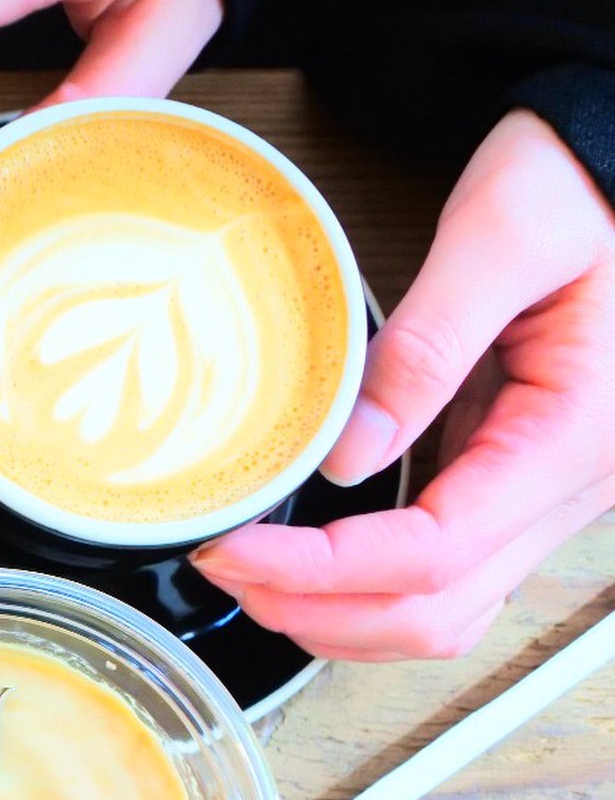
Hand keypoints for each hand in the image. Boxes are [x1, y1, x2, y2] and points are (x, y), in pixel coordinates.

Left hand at [193, 111, 614, 660]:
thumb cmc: (579, 183)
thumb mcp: (506, 231)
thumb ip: (429, 343)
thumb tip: (347, 455)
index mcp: (574, 437)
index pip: (431, 556)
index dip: (319, 571)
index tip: (231, 548)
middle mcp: (572, 489)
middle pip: (434, 614)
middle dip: (315, 609)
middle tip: (220, 565)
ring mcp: (548, 497)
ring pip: (442, 616)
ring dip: (338, 616)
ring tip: (249, 574)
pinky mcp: (517, 487)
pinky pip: (445, 577)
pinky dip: (366, 590)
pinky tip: (302, 562)